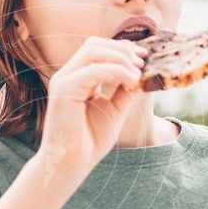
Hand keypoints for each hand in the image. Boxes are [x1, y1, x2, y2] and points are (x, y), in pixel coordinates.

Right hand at [35, 36, 146, 182]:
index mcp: (77, 78)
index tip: (144, 57)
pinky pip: (93, 70)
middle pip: (94, 44)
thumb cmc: (90, 140)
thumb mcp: (115, 109)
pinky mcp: (63, 90)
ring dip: (120, 58)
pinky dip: (116, 71)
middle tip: (142, 63)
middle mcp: (67, 75)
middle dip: (122, 49)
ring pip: (93, 51)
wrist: (72, 163)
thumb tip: (143, 72)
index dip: (122, 48)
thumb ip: (125, 89)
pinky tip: (130, 81)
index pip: (97, 49)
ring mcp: (63, 81)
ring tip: (137, 74)